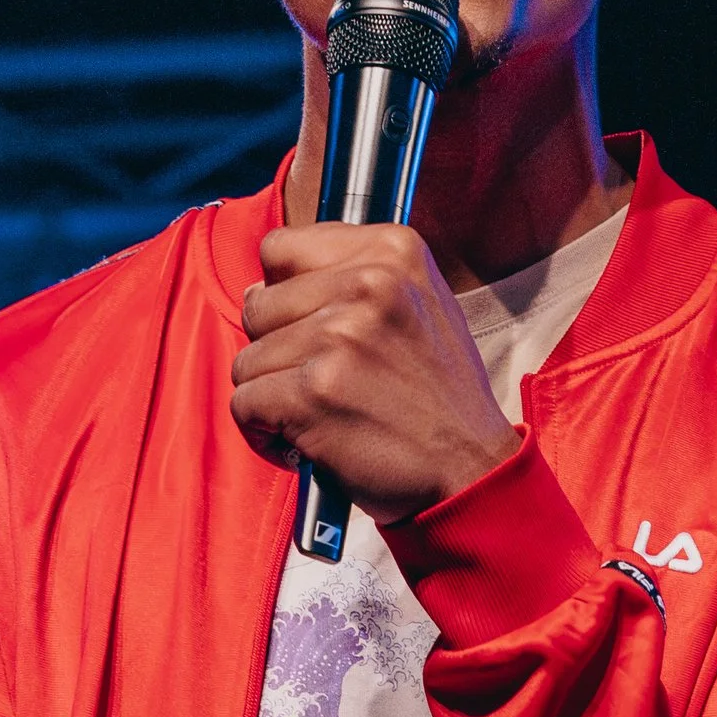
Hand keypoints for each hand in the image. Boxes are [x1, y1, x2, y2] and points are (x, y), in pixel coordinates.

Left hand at [232, 222, 519, 522]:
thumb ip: (352, 278)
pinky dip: (264, 433)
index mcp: (393, 251)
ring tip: (319, 414)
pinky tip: (303, 441)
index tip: (313, 328)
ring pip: (248, 359)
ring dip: (273, 396)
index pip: (281, 248)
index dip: (285, 295)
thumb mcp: (420, 304)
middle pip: (258, 306)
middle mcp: (368, 283)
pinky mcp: (313, 391)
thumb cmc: (438, 396)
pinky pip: (244, 404)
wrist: (471, 468)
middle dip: (277, 350)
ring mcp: (339, 336)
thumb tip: (261, 286)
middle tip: (324, 382)